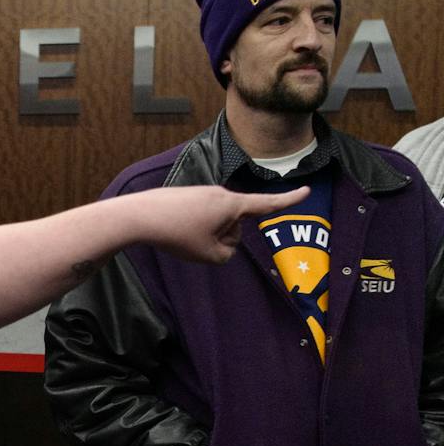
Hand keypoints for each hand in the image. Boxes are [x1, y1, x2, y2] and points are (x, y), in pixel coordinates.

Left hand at [133, 184, 310, 263]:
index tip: (308, 190)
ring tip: (180, 233)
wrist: (138, 216)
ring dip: (203, 236)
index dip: (289, 200)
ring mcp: (204, 194)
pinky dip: (189, 230)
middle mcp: (221, 194)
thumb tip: (224, 243)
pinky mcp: (188, 198)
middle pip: (234, 227)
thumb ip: (227, 253)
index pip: (266, 204)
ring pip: (214, 226)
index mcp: (232, 204)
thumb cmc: (176, 234)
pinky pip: (198, 222)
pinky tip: (174, 230)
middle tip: (194, 239)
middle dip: (221, 239)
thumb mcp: (209, 255)